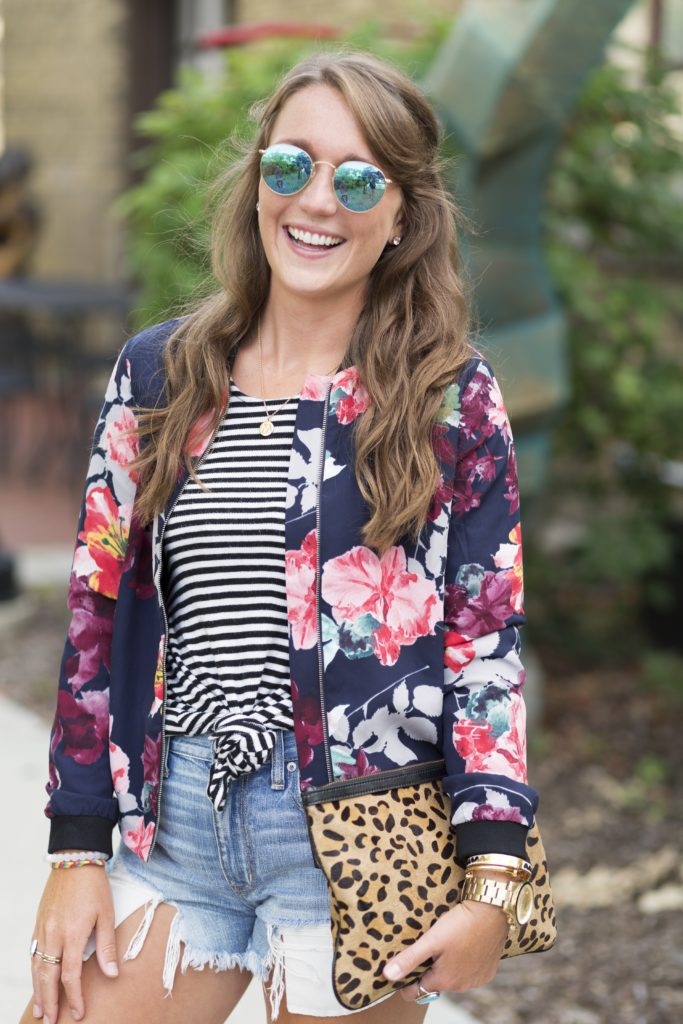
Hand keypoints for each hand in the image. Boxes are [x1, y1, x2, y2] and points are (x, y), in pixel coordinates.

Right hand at [30, 866, 117, 1022]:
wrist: (74, 859)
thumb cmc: (94, 886)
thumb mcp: (106, 913)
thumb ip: (107, 945)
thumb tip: (112, 974)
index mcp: (73, 934)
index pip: (70, 975)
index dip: (74, 997)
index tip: (79, 1013)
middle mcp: (53, 934)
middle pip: (48, 977)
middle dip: (49, 1002)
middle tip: (50, 1023)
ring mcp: (43, 929)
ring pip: (37, 967)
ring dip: (38, 991)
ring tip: (40, 1010)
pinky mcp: (39, 922)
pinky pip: (33, 953)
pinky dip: (34, 970)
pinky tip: (37, 979)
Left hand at [383, 900, 507, 998]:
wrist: (492, 910)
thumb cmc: (460, 923)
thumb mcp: (430, 940)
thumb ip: (409, 959)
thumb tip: (387, 976)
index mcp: (444, 981)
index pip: (416, 991)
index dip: (407, 980)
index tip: (405, 963)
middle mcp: (461, 986)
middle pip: (435, 982)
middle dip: (428, 969)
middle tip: (426, 946)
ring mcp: (476, 979)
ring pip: (453, 977)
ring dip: (446, 965)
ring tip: (445, 942)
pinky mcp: (488, 970)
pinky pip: (469, 971)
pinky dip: (463, 962)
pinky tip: (462, 944)